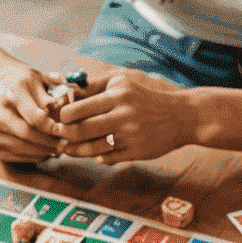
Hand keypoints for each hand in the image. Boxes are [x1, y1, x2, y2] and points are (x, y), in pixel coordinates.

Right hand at [0, 56, 68, 162]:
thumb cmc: (21, 84)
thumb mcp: (37, 78)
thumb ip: (52, 92)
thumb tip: (61, 105)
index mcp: (14, 94)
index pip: (35, 117)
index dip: (51, 127)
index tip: (62, 130)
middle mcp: (0, 112)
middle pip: (27, 134)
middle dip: (48, 143)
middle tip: (62, 146)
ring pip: (21, 148)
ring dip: (42, 152)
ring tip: (55, 150)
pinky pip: (15, 156)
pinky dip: (31, 157)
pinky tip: (42, 151)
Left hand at [55, 67, 193, 162]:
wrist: (181, 116)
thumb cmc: (146, 99)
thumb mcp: (123, 83)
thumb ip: (95, 87)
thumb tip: (68, 94)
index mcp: (117, 95)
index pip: (77, 109)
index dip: (63, 116)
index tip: (60, 118)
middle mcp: (123, 115)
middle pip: (81, 130)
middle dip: (65, 135)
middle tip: (60, 135)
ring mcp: (130, 136)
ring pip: (92, 148)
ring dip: (76, 150)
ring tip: (69, 148)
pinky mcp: (136, 152)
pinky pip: (107, 159)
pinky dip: (96, 157)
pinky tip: (93, 153)